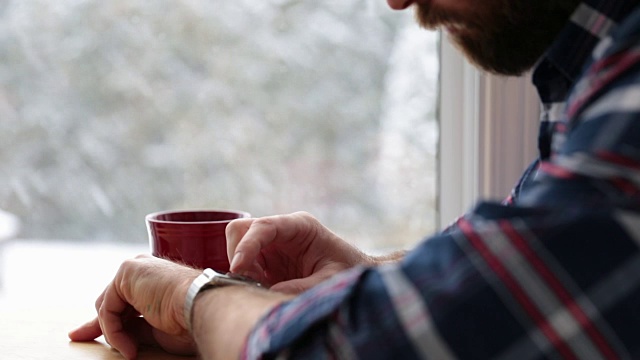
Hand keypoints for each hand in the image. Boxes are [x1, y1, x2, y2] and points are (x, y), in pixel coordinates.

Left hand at [68, 255, 199, 358]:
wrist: (199, 306)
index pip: (123, 300)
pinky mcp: (126, 273)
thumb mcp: (155, 328)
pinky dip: (114, 331)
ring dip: (114, 332)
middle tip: (79, 336)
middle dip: (97, 323)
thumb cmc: (188, 319)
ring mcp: (134, 268)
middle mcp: (143, 269)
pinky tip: (128, 346)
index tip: (87, 333)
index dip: (109, 320)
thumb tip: (112, 336)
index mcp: (154, 279)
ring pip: (108, 306)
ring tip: (130, 350)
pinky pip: (108, 310)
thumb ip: (133, 327)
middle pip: (110, 300)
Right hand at [226, 211, 373, 293]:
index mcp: (300, 226)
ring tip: (262, 288)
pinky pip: (245, 265)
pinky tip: (264, 289)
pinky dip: (246, 279)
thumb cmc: (349, 271)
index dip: (246, 245)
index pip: (263, 226)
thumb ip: (303, 286)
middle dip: (238, 255)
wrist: (356, 275)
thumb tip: (271, 292)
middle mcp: (282, 231)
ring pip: (237, 247)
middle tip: (252, 281)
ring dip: (242, 269)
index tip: (238, 268)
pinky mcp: (268, 262)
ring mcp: (273, 245)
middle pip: (241, 230)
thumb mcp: (331, 280)